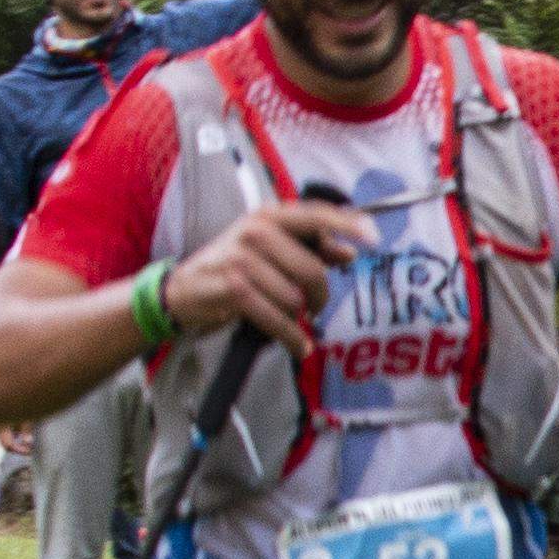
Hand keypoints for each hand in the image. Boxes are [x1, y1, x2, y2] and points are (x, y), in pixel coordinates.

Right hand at [162, 196, 367, 351]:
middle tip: (315, 307)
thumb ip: (310, 247)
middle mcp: (256, 231)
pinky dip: (291, 336)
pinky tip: (298, 344)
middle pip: (312, 270)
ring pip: (295, 297)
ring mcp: (243, 258)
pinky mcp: (234, 287)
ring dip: (298, 317)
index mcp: (269, 216)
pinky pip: (278, 318)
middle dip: (319, 296)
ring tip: (290, 319)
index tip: (374, 238)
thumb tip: (348, 252)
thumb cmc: (233, 266)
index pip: (316, 215)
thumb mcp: (270, 249)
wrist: (184, 289)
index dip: (347, 225)